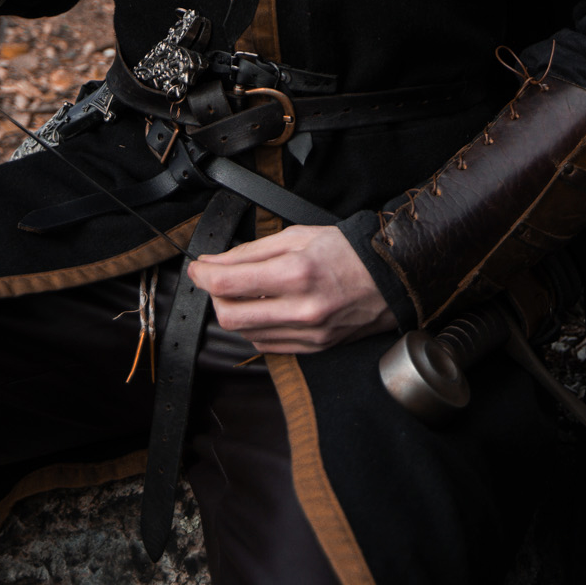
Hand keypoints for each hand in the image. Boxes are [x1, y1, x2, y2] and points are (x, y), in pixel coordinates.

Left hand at [188, 224, 395, 353]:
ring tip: (243, 292)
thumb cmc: (344, 251)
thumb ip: (252, 251)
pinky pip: (266, 345)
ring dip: (233, 312)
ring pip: (245, 334)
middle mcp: (300, 309)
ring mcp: (307, 334)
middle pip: (230, 315)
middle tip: (217, 279)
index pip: (229, 282)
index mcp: (295, 273)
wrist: (387, 278)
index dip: (203, 274)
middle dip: (214, 296)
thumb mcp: (297, 235)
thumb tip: (216, 262)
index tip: (198, 267)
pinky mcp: (312, 349)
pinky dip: (254, 328)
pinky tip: (263, 309)